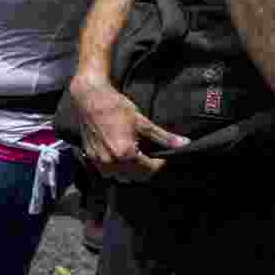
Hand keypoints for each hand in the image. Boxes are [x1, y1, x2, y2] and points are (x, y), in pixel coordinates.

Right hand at [69, 74, 188, 182]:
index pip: (150, 168)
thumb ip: (163, 137)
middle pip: (136, 176)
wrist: (89, 97)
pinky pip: (106, 171)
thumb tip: (184, 143)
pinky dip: (115, 169)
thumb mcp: (142, 121)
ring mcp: (99, 160)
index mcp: (125, 153)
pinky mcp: (90, 155)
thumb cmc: (115, 106)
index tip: (162, 156)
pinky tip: (120, 157)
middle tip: (151, 156)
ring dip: (130, 172)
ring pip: (120, 177)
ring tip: (136, 158)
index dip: (160, 162)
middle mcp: (111, 160)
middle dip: (146, 168)